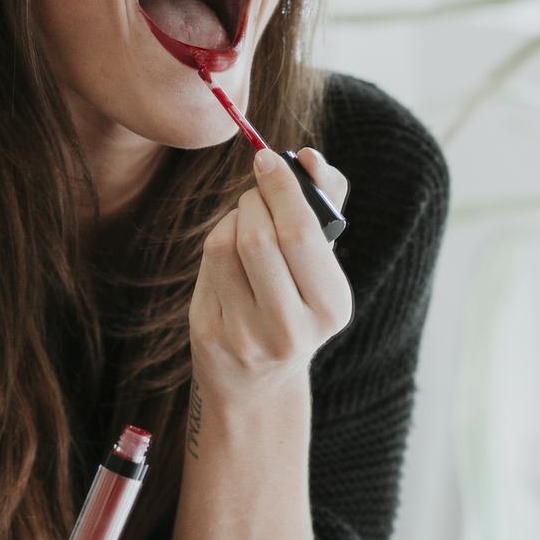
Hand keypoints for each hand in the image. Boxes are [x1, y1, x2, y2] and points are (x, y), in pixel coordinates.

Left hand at [190, 148, 352, 395]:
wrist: (258, 381)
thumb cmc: (298, 302)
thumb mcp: (322, 265)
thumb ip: (326, 205)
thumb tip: (310, 158)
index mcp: (332, 306)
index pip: (301, 234)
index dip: (281, 188)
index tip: (267, 159)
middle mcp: (290, 327)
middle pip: (258, 237)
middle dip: (254, 200)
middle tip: (258, 189)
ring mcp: (245, 334)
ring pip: (225, 245)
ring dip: (233, 218)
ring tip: (247, 221)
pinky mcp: (210, 333)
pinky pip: (207, 265)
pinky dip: (218, 242)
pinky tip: (230, 252)